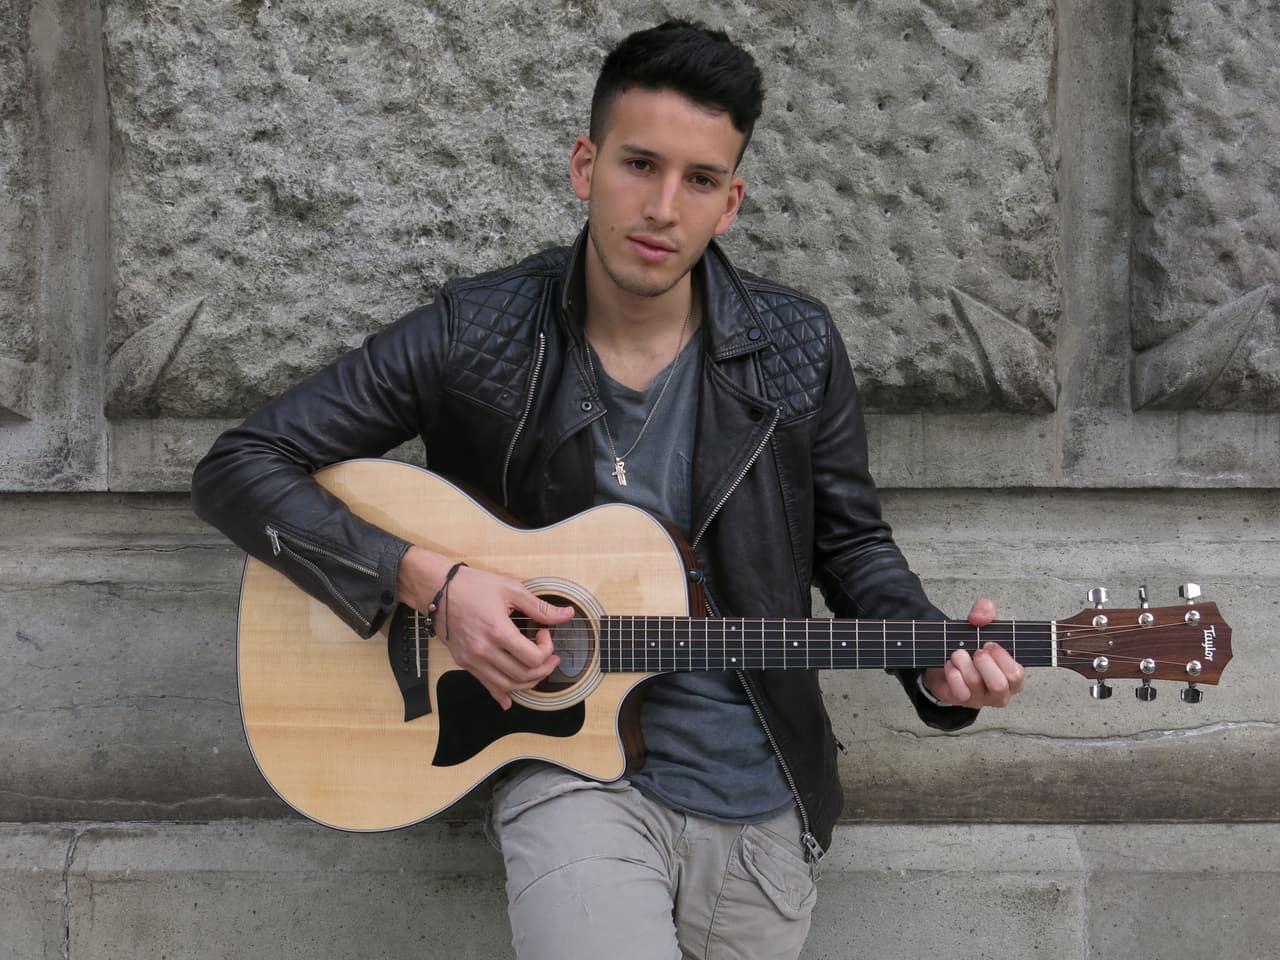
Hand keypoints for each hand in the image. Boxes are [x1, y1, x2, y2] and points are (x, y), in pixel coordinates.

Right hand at [397, 546, 572, 709]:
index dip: (547, 649)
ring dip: (527, 682)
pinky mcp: (464, 662)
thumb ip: (540, 607)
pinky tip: (508, 700)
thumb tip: (567, 615)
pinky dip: (501, 694)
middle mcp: (484, 650)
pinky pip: (486, 685)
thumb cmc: (472, 586)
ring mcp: (472, 659)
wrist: (437, 589)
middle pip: (522, 675)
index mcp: (497, 631)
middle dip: (543, 668)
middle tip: (548, 655)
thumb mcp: (511, 590)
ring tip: (536, 669)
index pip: (533, 657)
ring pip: (506, 686)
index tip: (545, 634)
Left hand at [921, 598, 1024, 707]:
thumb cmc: (972, 646)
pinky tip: (950, 665)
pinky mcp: (963, 701)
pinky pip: (959, 690)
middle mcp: (1001, 691)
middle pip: (999, 684)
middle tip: (976, 651)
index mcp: (1013, 675)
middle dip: (984, 662)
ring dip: (963, 662)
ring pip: (975, 683)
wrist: (946, 660)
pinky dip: (952, 673)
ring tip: (958, 653)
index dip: (1001, 656)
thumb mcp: (983, 624)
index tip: (988, 643)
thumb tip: (979, 618)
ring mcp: (982, 699)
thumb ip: (986, 611)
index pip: (1016, 674)